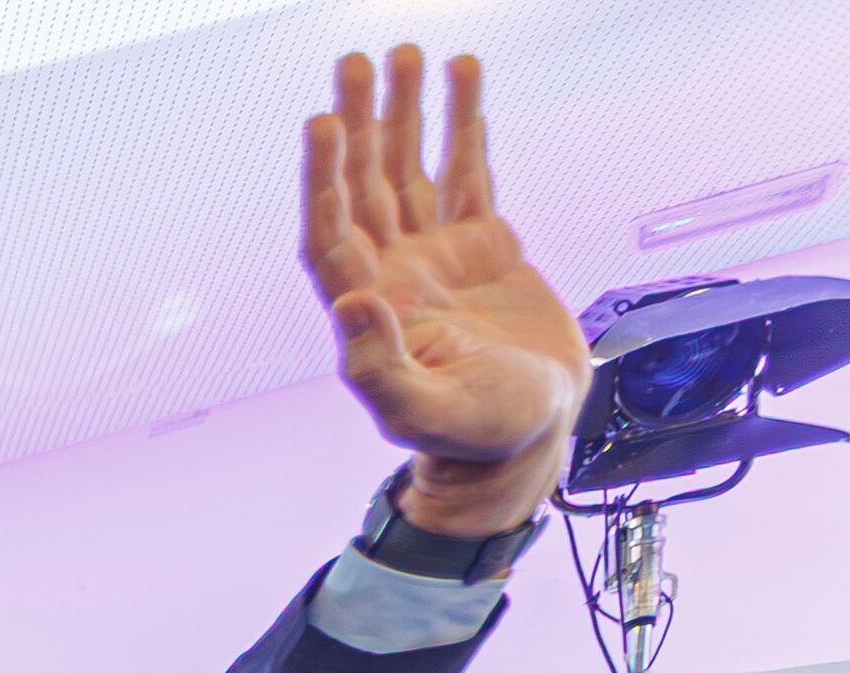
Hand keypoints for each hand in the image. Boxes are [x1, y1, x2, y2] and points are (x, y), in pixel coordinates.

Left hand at [306, 47, 583, 531]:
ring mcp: (437, 257)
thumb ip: (378, 366)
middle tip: (356, 62)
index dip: (325, 178)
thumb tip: (350, 302)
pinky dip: (463, 128)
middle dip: (359, 124)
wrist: (525, 442)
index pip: (333, 230)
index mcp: (370, 308)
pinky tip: (463, 79)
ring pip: (412, 170)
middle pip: (366, 185)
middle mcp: (394, 273)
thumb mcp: (422, 411)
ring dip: (406, 114)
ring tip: (406, 54)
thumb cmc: (472, 438)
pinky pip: (468, 174)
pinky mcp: (483, 248)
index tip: (324, 122)